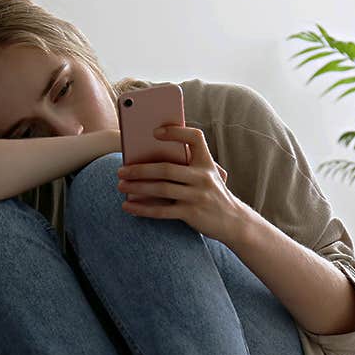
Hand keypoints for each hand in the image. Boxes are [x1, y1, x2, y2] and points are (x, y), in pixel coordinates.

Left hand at [115, 124, 246, 243]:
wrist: (234, 222)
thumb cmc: (213, 195)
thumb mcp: (207, 176)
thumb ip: (187, 166)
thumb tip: (149, 161)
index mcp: (207, 162)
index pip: (194, 138)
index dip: (176, 132)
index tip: (155, 132)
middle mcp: (203, 177)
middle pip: (166, 168)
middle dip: (140, 169)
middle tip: (120, 170)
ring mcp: (197, 195)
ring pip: (160, 189)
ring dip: (136, 187)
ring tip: (120, 186)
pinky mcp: (192, 213)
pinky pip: (161, 211)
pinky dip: (142, 209)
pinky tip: (128, 206)